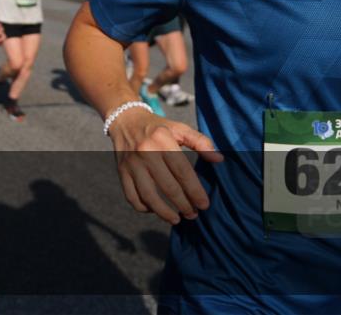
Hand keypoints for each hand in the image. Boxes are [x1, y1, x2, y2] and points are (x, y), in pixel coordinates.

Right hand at [107, 107, 222, 224]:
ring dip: (164, 212)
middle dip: (183, 205)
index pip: (183, 172)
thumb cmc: (158, 127)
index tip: (204, 205)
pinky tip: (154, 209)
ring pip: (148, 196)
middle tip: (193, 214)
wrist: (125, 121)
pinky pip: (131, 196)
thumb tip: (219, 159)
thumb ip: (201, 142)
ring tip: (176, 219)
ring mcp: (131, 164)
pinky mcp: (121, 172)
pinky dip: (143, 208)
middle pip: (168, 187)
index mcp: (162, 141)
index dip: (195, 191)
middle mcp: (145, 153)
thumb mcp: (180, 128)